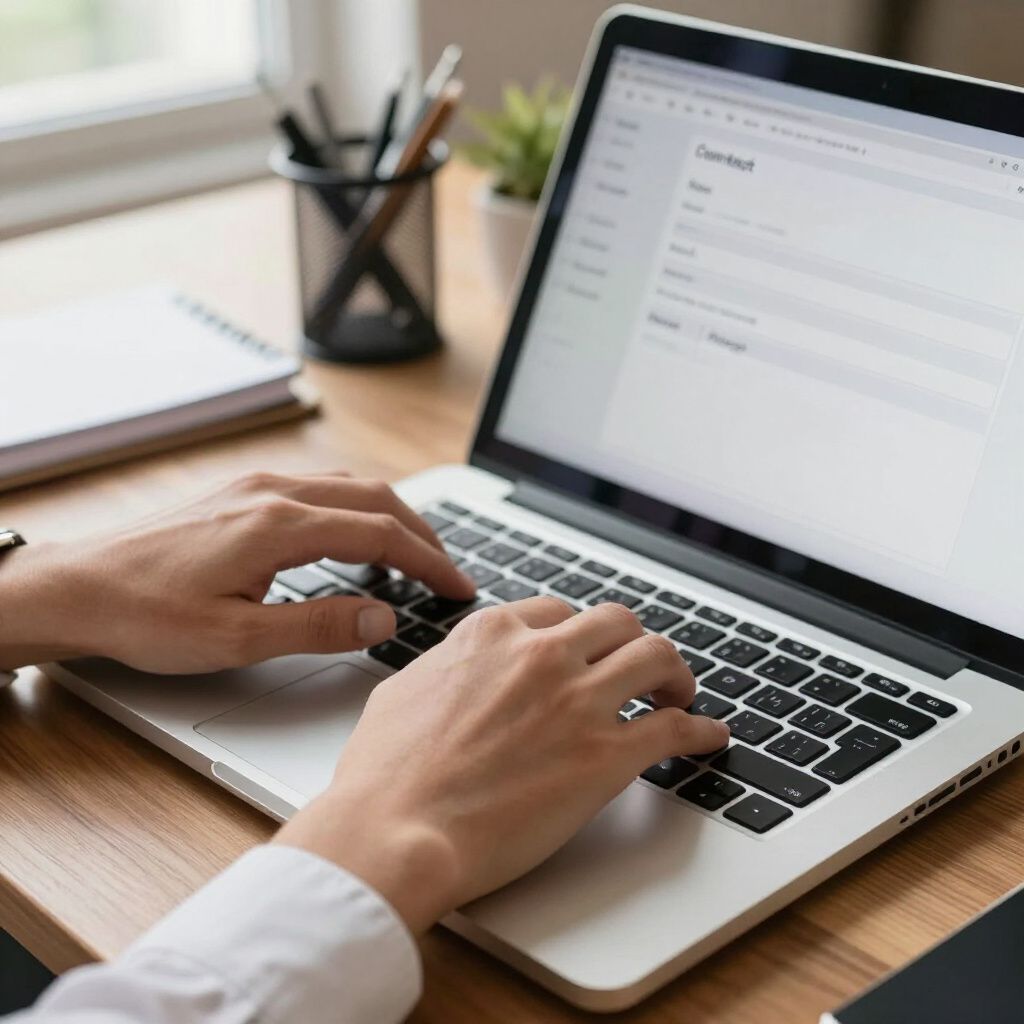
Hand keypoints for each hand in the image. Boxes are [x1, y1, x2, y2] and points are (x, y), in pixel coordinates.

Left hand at [0, 471, 473, 672]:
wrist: (78, 588)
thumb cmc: (146, 615)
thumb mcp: (238, 639)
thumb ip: (320, 625)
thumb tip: (384, 617)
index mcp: (280, 525)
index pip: (382, 534)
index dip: (430, 562)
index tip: (458, 587)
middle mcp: (274, 492)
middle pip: (376, 499)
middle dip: (423, 534)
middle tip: (448, 573)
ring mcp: (256, 485)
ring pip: (350, 487)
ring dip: (391, 517)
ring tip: (414, 556)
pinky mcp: (242, 490)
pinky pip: (320, 487)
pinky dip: (357, 509)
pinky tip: (355, 537)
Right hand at [275, 597, 729, 933]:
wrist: (394, 831)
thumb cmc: (385, 775)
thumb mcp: (403, 692)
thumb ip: (446, 669)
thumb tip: (458, 671)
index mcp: (492, 634)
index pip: (557, 613)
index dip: (578, 636)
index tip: (587, 653)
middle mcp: (541, 655)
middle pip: (616, 623)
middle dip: (632, 642)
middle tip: (641, 668)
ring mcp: (577, 701)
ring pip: (656, 656)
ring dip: (674, 674)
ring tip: (679, 695)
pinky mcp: (605, 756)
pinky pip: (675, 728)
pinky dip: (700, 729)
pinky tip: (708, 736)